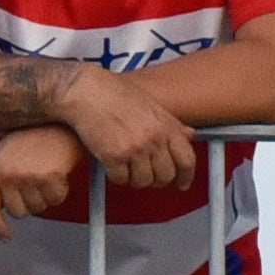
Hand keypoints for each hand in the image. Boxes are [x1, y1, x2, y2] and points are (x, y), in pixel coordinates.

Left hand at [0, 125, 84, 238]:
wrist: (59, 117)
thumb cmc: (34, 136)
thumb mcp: (5, 154)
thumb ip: (0, 180)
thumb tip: (3, 210)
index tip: (6, 236)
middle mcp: (7, 175)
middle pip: (18, 212)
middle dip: (29, 203)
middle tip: (35, 181)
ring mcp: (27, 176)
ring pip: (39, 208)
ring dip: (45, 195)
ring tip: (45, 171)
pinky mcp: (48, 177)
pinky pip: (56, 199)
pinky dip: (61, 190)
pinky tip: (58, 170)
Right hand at [57, 70, 194, 191]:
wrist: (84, 90)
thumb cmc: (113, 92)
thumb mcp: (150, 104)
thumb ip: (171, 123)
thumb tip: (189, 134)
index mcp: (166, 125)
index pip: (187, 159)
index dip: (186, 176)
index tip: (182, 184)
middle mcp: (154, 138)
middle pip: (165, 175)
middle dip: (156, 180)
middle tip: (146, 174)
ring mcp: (135, 148)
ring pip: (143, 181)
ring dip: (134, 179)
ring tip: (126, 166)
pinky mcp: (114, 156)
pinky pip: (120, 179)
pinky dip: (116, 176)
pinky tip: (111, 164)